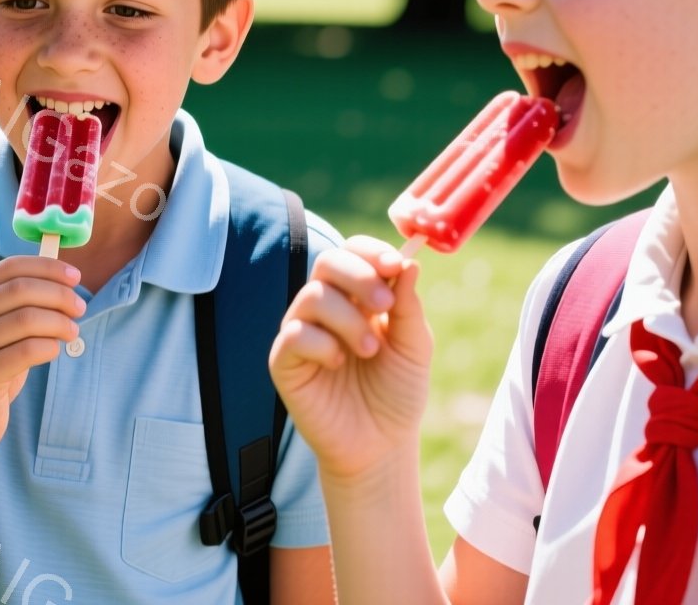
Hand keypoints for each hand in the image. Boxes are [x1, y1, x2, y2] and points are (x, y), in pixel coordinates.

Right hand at [0, 256, 86, 457]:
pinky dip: (50, 347)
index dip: (47, 268)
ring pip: (27, 318)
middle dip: (59, 295)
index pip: (10, 268)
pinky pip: (28, 350)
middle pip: (21, 289)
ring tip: (71, 332)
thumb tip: (63, 279)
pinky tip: (54, 351)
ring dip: (59, 323)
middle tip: (80, 309)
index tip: (75, 278)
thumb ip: (17, 305)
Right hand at [269, 236, 431, 481]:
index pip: (354, 253)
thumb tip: (410, 262)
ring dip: (348, 319)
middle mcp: (327, 308)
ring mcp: (302, 331)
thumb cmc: (396, 394)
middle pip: (328, 262)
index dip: (372, 252)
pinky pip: (294, 334)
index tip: (396, 265)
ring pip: (313, 296)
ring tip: (370, 351)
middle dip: (359, 277)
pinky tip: (338, 365)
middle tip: (385, 305)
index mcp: (358, 297)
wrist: (380, 446)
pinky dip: (322, 344)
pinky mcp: (284, 360)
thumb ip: (409, 307)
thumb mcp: (414, 348)